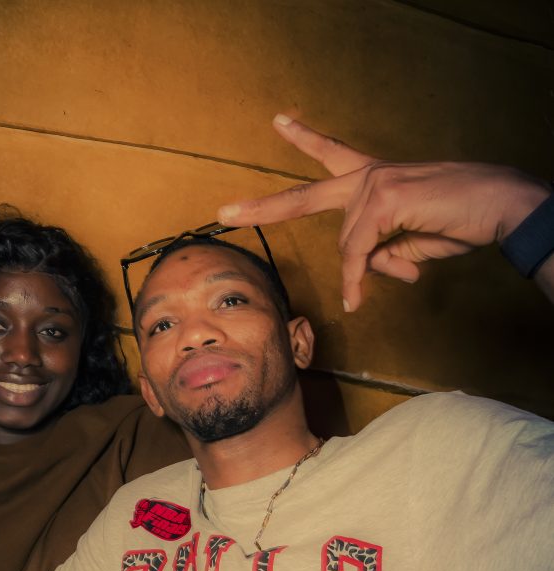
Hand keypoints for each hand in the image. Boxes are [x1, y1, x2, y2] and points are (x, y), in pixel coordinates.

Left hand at [218, 116, 551, 310]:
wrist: (500, 207)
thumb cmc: (459, 221)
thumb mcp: (408, 244)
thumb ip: (378, 254)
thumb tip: (362, 274)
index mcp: (375, 178)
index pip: (333, 156)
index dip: (306, 141)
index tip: (280, 123)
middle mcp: (369, 175)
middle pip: (306, 196)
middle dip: (263, 208)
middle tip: (224, 212)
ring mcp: (375, 183)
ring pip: (350, 246)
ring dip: (376, 268)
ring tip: (416, 263)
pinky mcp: (384, 199)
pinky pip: (358, 254)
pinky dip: (360, 278)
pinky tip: (365, 293)